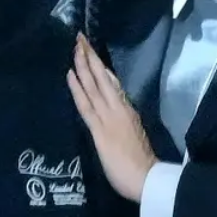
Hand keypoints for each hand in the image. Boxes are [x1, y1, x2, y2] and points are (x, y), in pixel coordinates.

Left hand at [67, 33, 157, 202]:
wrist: (146, 178)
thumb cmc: (141, 160)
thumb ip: (123, 115)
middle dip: (90, 56)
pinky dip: (77, 87)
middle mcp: (117, 107)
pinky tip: (70, 73)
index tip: (91, 50)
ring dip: (82, 65)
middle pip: (101, 77)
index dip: (100, 66)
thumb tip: (114, 101)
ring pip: (92, 84)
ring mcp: (108, 115)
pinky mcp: (99, 128)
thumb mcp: (133, 130)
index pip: (111, 82)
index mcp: (127, 108)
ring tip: (75, 47)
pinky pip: (85, 103)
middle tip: (80, 38)